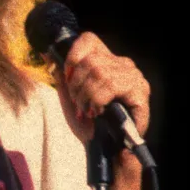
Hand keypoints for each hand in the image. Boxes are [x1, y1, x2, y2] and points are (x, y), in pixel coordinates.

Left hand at [54, 31, 150, 149]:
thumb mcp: (70, 98)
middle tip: (77, 103)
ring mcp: (134, 77)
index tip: (66, 78)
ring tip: (87, 109)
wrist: (105, 149)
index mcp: (108, 61)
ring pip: (100, 72)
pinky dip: (98, 99)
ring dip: (86, 94)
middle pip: (91, 59)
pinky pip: (111, 86)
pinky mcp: (141, 92)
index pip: (89, 39)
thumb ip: (62, 76)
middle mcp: (124, 64)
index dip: (73, 56)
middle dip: (77, 84)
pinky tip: (98, 111)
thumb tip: (48, 54)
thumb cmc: (90, 125)